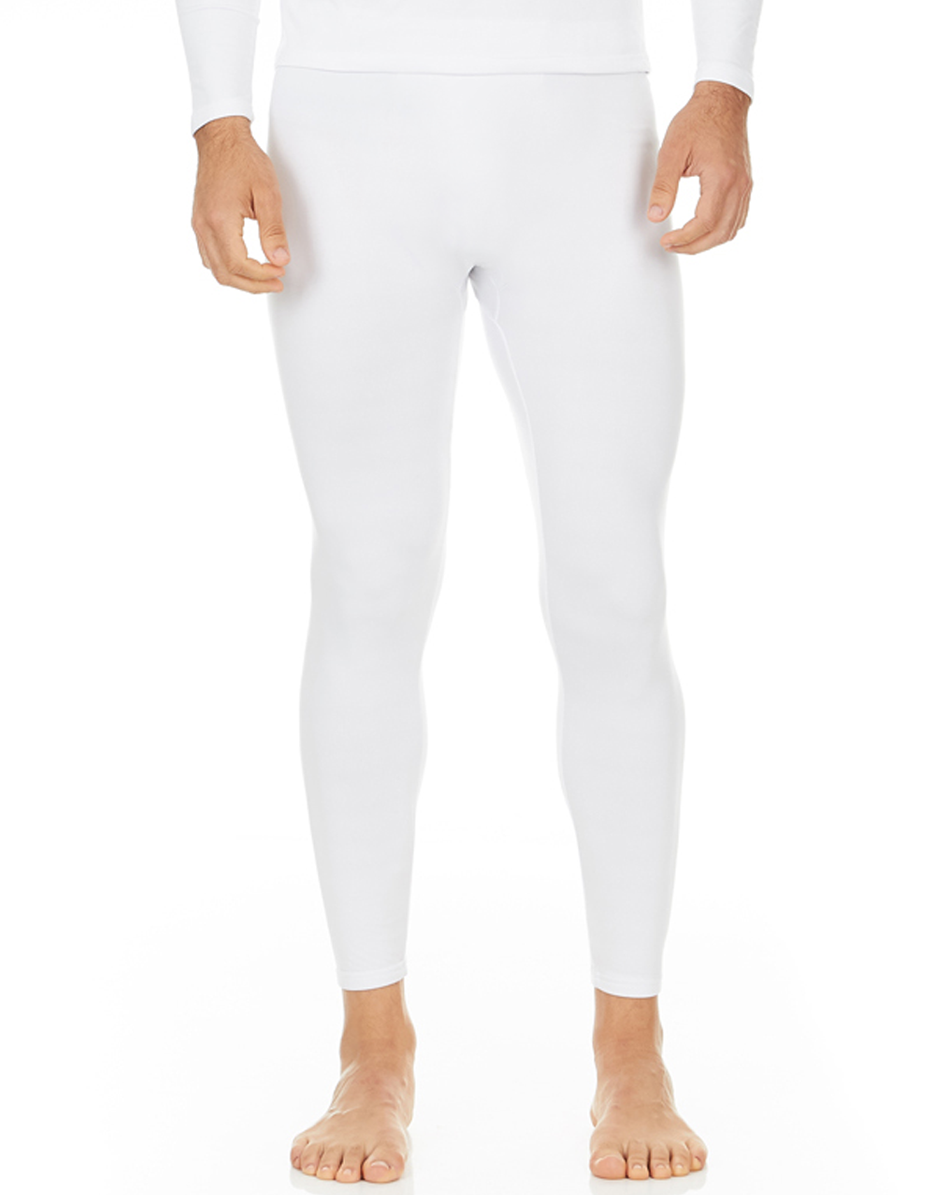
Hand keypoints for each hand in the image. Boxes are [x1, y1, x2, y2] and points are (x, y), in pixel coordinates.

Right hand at [190, 116, 290, 292]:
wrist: (221, 138)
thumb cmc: (243, 159)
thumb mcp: (267, 193)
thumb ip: (274, 230)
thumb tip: (280, 260)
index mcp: (219, 220)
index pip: (239, 265)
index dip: (262, 276)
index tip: (280, 273)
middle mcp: (204, 225)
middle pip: (224, 274)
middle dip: (252, 285)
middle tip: (275, 283)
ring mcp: (198, 225)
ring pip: (215, 269)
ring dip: (239, 280)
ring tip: (263, 277)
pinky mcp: (199, 222)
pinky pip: (209, 256)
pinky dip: (227, 267)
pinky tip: (245, 265)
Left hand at [647, 81, 752, 254]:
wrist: (723, 101)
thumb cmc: (698, 121)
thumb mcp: (672, 151)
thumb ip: (663, 186)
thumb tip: (655, 216)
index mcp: (722, 178)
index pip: (704, 223)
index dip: (684, 239)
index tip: (665, 241)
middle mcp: (739, 185)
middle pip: (720, 233)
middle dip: (694, 246)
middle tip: (671, 246)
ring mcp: (745, 186)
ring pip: (731, 230)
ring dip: (708, 242)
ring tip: (684, 241)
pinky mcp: (746, 184)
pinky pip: (738, 218)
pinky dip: (721, 230)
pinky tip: (704, 229)